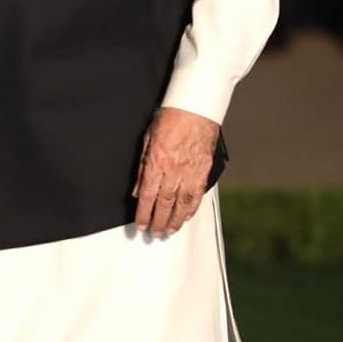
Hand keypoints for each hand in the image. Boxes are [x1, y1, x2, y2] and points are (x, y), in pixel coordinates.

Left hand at [132, 107, 219, 237]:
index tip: (140, 225)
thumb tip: (138, 190)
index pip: (148, 196)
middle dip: (158, 221)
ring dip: (175, 220)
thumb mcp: (147, 140)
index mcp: (157, 163)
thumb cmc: (170, 118)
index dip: (144, 213)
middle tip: (154, 233)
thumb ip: (142, 168)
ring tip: (169, 231)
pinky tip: (186, 216)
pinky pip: (197, 194)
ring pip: (182, 203)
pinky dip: (191, 208)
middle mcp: (174, 171)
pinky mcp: (204, 170)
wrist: (195, 107)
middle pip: (164, 204)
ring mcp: (191, 172)